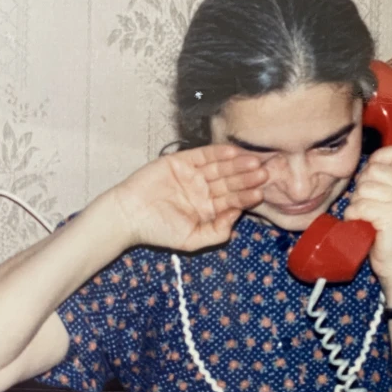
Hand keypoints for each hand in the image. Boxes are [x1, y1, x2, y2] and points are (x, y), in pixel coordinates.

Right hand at [105, 144, 266, 250]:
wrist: (128, 215)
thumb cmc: (158, 231)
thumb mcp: (192, 240)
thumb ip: (216, 232)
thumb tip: (237, 217)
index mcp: (209, 208)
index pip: (233, 200)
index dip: (246, 196)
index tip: (260, 193)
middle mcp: (204, 190)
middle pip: (230, 182)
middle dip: (246, 178)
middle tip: (263, 173)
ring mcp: (194, 174)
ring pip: (221, 167)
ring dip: (237, 164)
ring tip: (253, 162)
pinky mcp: (181, 161)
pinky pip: (204, 155)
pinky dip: (218, 153)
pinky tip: (233, 152)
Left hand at [343, 145, 391, 286]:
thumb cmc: (386, 233)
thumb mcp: (389, 200)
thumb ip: (382, 180)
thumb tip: (365, 164)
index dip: (377, 162)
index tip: (373, 181)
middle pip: (371, 170)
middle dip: (361, 189)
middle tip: (368, 209)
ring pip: (363, 189)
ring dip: (356, 206)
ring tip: (367, 219)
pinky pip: (359, 207)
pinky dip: (354, 217)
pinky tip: (363, 227)